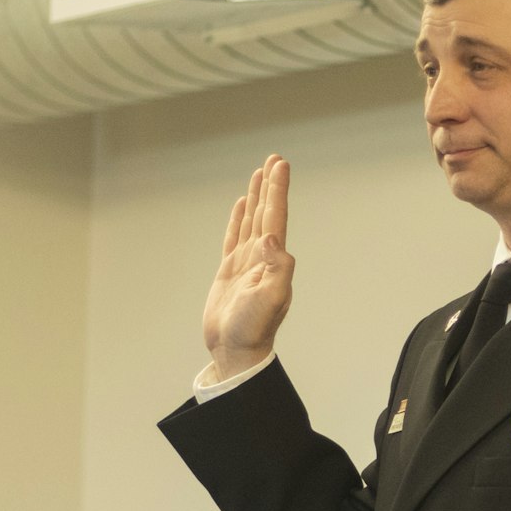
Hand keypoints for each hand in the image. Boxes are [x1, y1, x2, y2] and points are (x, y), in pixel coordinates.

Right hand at [202, 155, 293, 380]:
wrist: (236, 350)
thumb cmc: (254, 329)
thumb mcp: (271, 298)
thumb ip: (277, 268)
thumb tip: (270, 238)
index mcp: (272, 260)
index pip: (276, 217)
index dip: (278, 190)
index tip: (280, 165)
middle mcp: (262, 257)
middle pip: (267, 212)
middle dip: (270, 186)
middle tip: (274, 159)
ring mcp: (246, 263)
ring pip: (251, 221)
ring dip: (256, 197)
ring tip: (259, 174)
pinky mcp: (230, 272)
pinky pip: (233, 237)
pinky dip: (238, 219)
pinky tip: (240, 206)